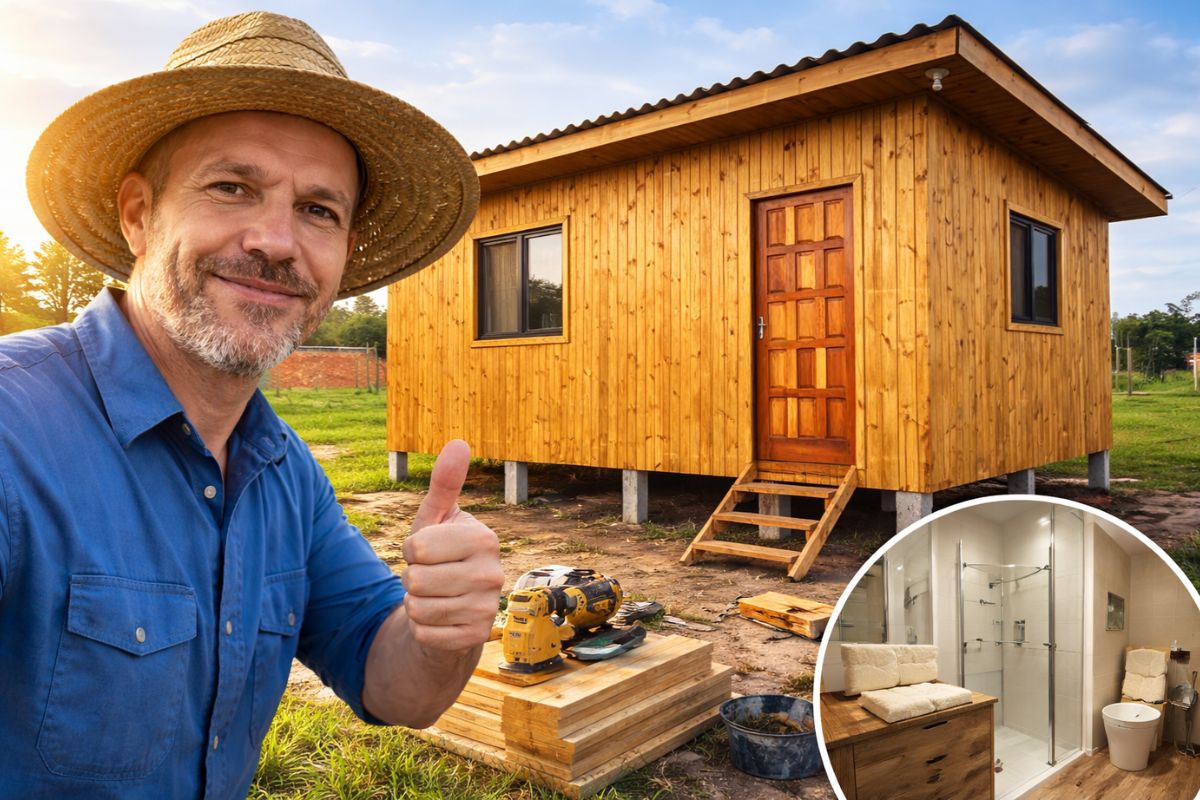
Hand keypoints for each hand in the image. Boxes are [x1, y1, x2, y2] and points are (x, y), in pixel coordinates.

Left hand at [400, 439, 502, 652]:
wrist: (450, 608)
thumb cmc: (439, 556)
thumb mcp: (436, 519)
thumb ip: (445, 483)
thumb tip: (459, 442)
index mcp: (484, 539)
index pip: (417, 548)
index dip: (411, 550)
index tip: (426, 552)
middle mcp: (493, 574)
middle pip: (415, 579)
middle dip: (411, 579)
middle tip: (429, 577)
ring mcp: (488, 608)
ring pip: (418, 608)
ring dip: (415, 604)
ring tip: (433, 597)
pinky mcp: (475, 638)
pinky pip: (425, 634)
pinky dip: (422, 629)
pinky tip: (438, 620)